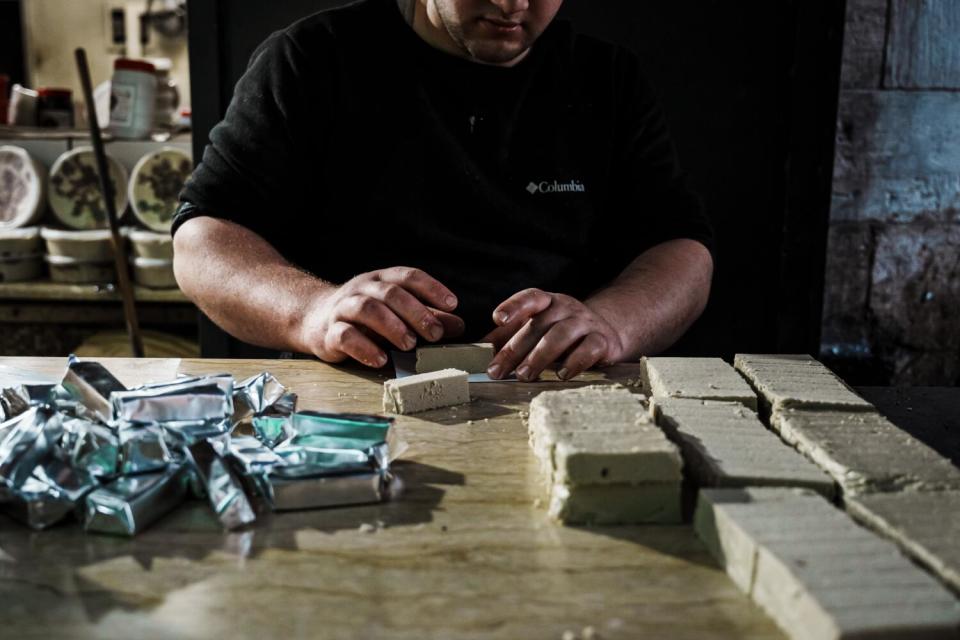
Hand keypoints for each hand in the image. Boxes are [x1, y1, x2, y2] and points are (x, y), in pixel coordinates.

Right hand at [301, 267, 463, 366]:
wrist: (314, 319)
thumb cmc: (365, 317)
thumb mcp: (396, 313)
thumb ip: (426, 317)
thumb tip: (458, 325)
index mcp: (381, 280)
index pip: (408, 276)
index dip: (431, 288)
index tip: (452, 304)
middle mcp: (362, 289)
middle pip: (390, 293)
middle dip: (416, 312)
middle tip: (435, 333)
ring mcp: (343, 309)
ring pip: (367, 309)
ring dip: (392, 326)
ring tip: (410, 344)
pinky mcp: (329, 332)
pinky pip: (346, 336)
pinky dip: (365, 348)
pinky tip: (381, 360)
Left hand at [483, 289, 624, 381]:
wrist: (605, 331)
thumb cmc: (560, 331)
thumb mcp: (535, 328)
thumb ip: (508, 337)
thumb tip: (477, 351)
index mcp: (547, 301)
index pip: (529, 298)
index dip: (513, 306)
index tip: (498, 319)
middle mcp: (566, 307)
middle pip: (539, 325)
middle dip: (515, 349)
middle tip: (497, 371)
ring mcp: (585, 323)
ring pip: (561, 335)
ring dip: (539, 356)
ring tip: (524, 375)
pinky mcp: (602, 341)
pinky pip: (588, 349)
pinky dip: (574, 362)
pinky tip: (561, 375)